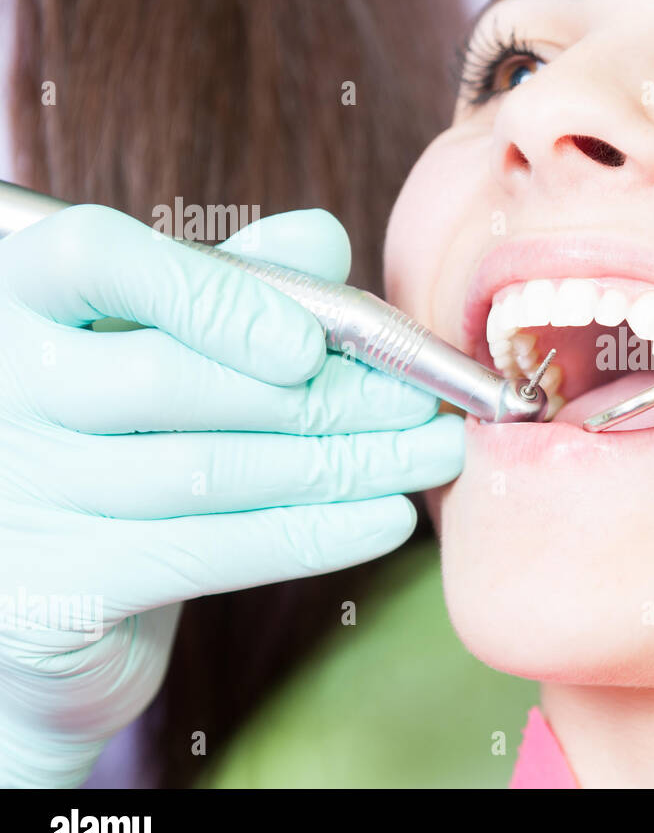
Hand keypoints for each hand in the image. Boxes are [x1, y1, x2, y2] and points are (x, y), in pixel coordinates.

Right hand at [0, 204, 462, 786]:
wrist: (51, 591)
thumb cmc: (116, 436)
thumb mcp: (158, 340)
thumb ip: (230, 282)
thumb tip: (321, 238)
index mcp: (23, 298)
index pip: (97, 258)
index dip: (215, 296)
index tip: (314, 341)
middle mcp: (1, 386)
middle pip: (174, 380)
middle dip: (327, 394)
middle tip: (425, 403)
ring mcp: (18, 494)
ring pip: (207, 470)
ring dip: (344, 462)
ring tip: (431, 454)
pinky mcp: (54, 593)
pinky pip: (208, 552)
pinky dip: (313, 533)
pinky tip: (386, 518)